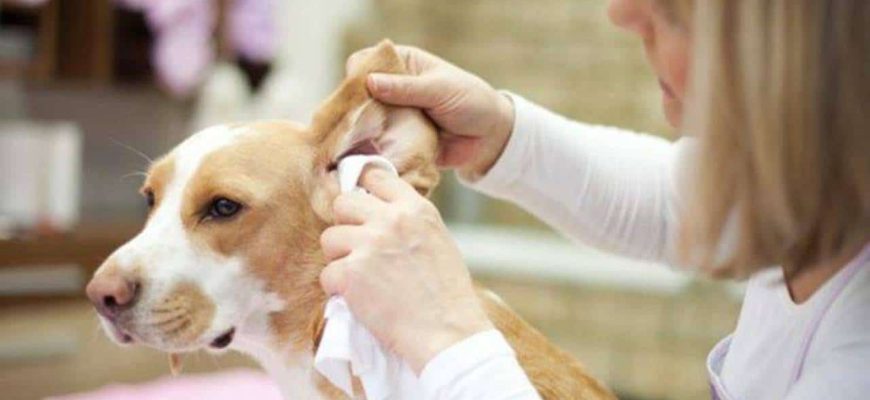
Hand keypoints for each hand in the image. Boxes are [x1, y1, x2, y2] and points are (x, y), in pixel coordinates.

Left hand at [319, 169, 493, 372]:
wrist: (447, 332)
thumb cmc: (447, 294)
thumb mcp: (437, 240)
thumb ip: (408, 222)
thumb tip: (378, 213)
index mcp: (416, 209)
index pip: (376, 177)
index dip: (363, 191)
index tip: (361, 207)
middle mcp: (390, 220)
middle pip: (343, 203)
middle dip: (345, 225)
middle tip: (356, 248)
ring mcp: (368, 245)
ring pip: (329, 238)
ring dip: (339, 259)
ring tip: (360, 278)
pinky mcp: (351, 274)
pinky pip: (327, 274)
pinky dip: (338, 290)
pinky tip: (358, 299)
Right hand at [346, 44, 514, 178]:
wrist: (489, 138)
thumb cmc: (470, 102)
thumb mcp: (440, 89)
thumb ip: (406, 88)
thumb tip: (370, 82)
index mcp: (402, 64)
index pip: (365, 61)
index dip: (356, 76)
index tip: (356, 93)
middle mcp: (391, 88)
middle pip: (358, 94)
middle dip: (353, 109)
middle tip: (352, 125)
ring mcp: (392, 115)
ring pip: (363, 121)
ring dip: (359, 132)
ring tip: (354, 145)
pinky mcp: (395, 140)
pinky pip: (376, 144)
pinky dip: (371, 151)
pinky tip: (364, 158)